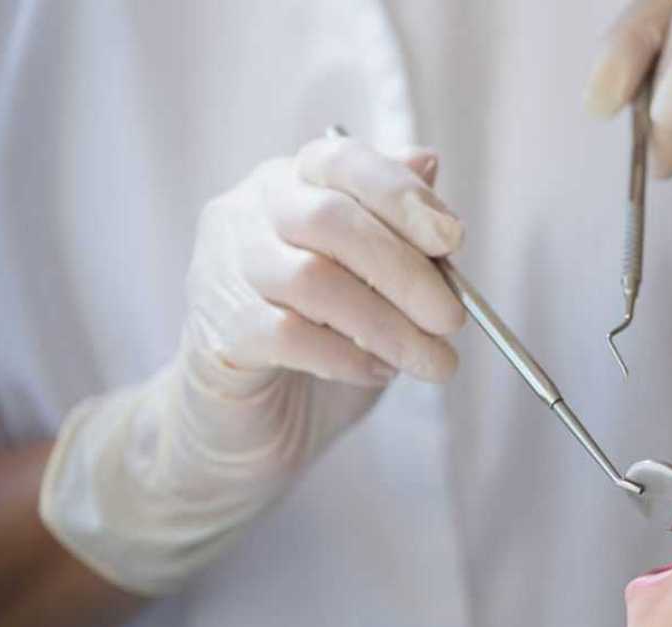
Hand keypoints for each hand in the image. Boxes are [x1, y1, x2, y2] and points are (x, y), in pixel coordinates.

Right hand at [191, 135, 464, 384]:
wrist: (249, 419)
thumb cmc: (323, 337)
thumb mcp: (375, 280)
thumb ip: (399, 227)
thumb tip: (427, 161)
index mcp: (289, 184)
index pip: (340, 161)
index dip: (400, 194)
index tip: (453, 238)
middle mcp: (247, 215)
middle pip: (327, 219)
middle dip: (404, 270)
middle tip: (452, 319)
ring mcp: (223, 271)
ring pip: (311, 279)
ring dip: (388, 325)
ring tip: (432, 360)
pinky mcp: (218, 332)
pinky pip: (287, 335)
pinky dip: (347, 356)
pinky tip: (379, 373)